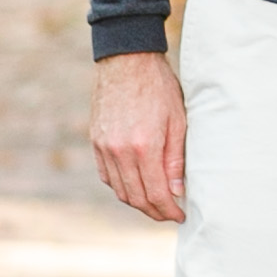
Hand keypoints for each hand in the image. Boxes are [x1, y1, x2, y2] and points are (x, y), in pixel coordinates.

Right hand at [92, 49, 186, 222]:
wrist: (127, 61)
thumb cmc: (159, 87)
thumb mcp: (178, 121)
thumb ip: (176, 159)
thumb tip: (177, 191)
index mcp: (144, 147)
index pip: (156, 193)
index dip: (169, 210)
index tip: (180, 216)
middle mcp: (120, 151)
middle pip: (136, 198)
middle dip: (154, 211)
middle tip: (170, 214)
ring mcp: (104, 148)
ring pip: (119, 190)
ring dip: (137, 202)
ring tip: (155, 203)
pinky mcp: (96, 142)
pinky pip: (107, 175)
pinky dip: (121, 186)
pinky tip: (135, 186)